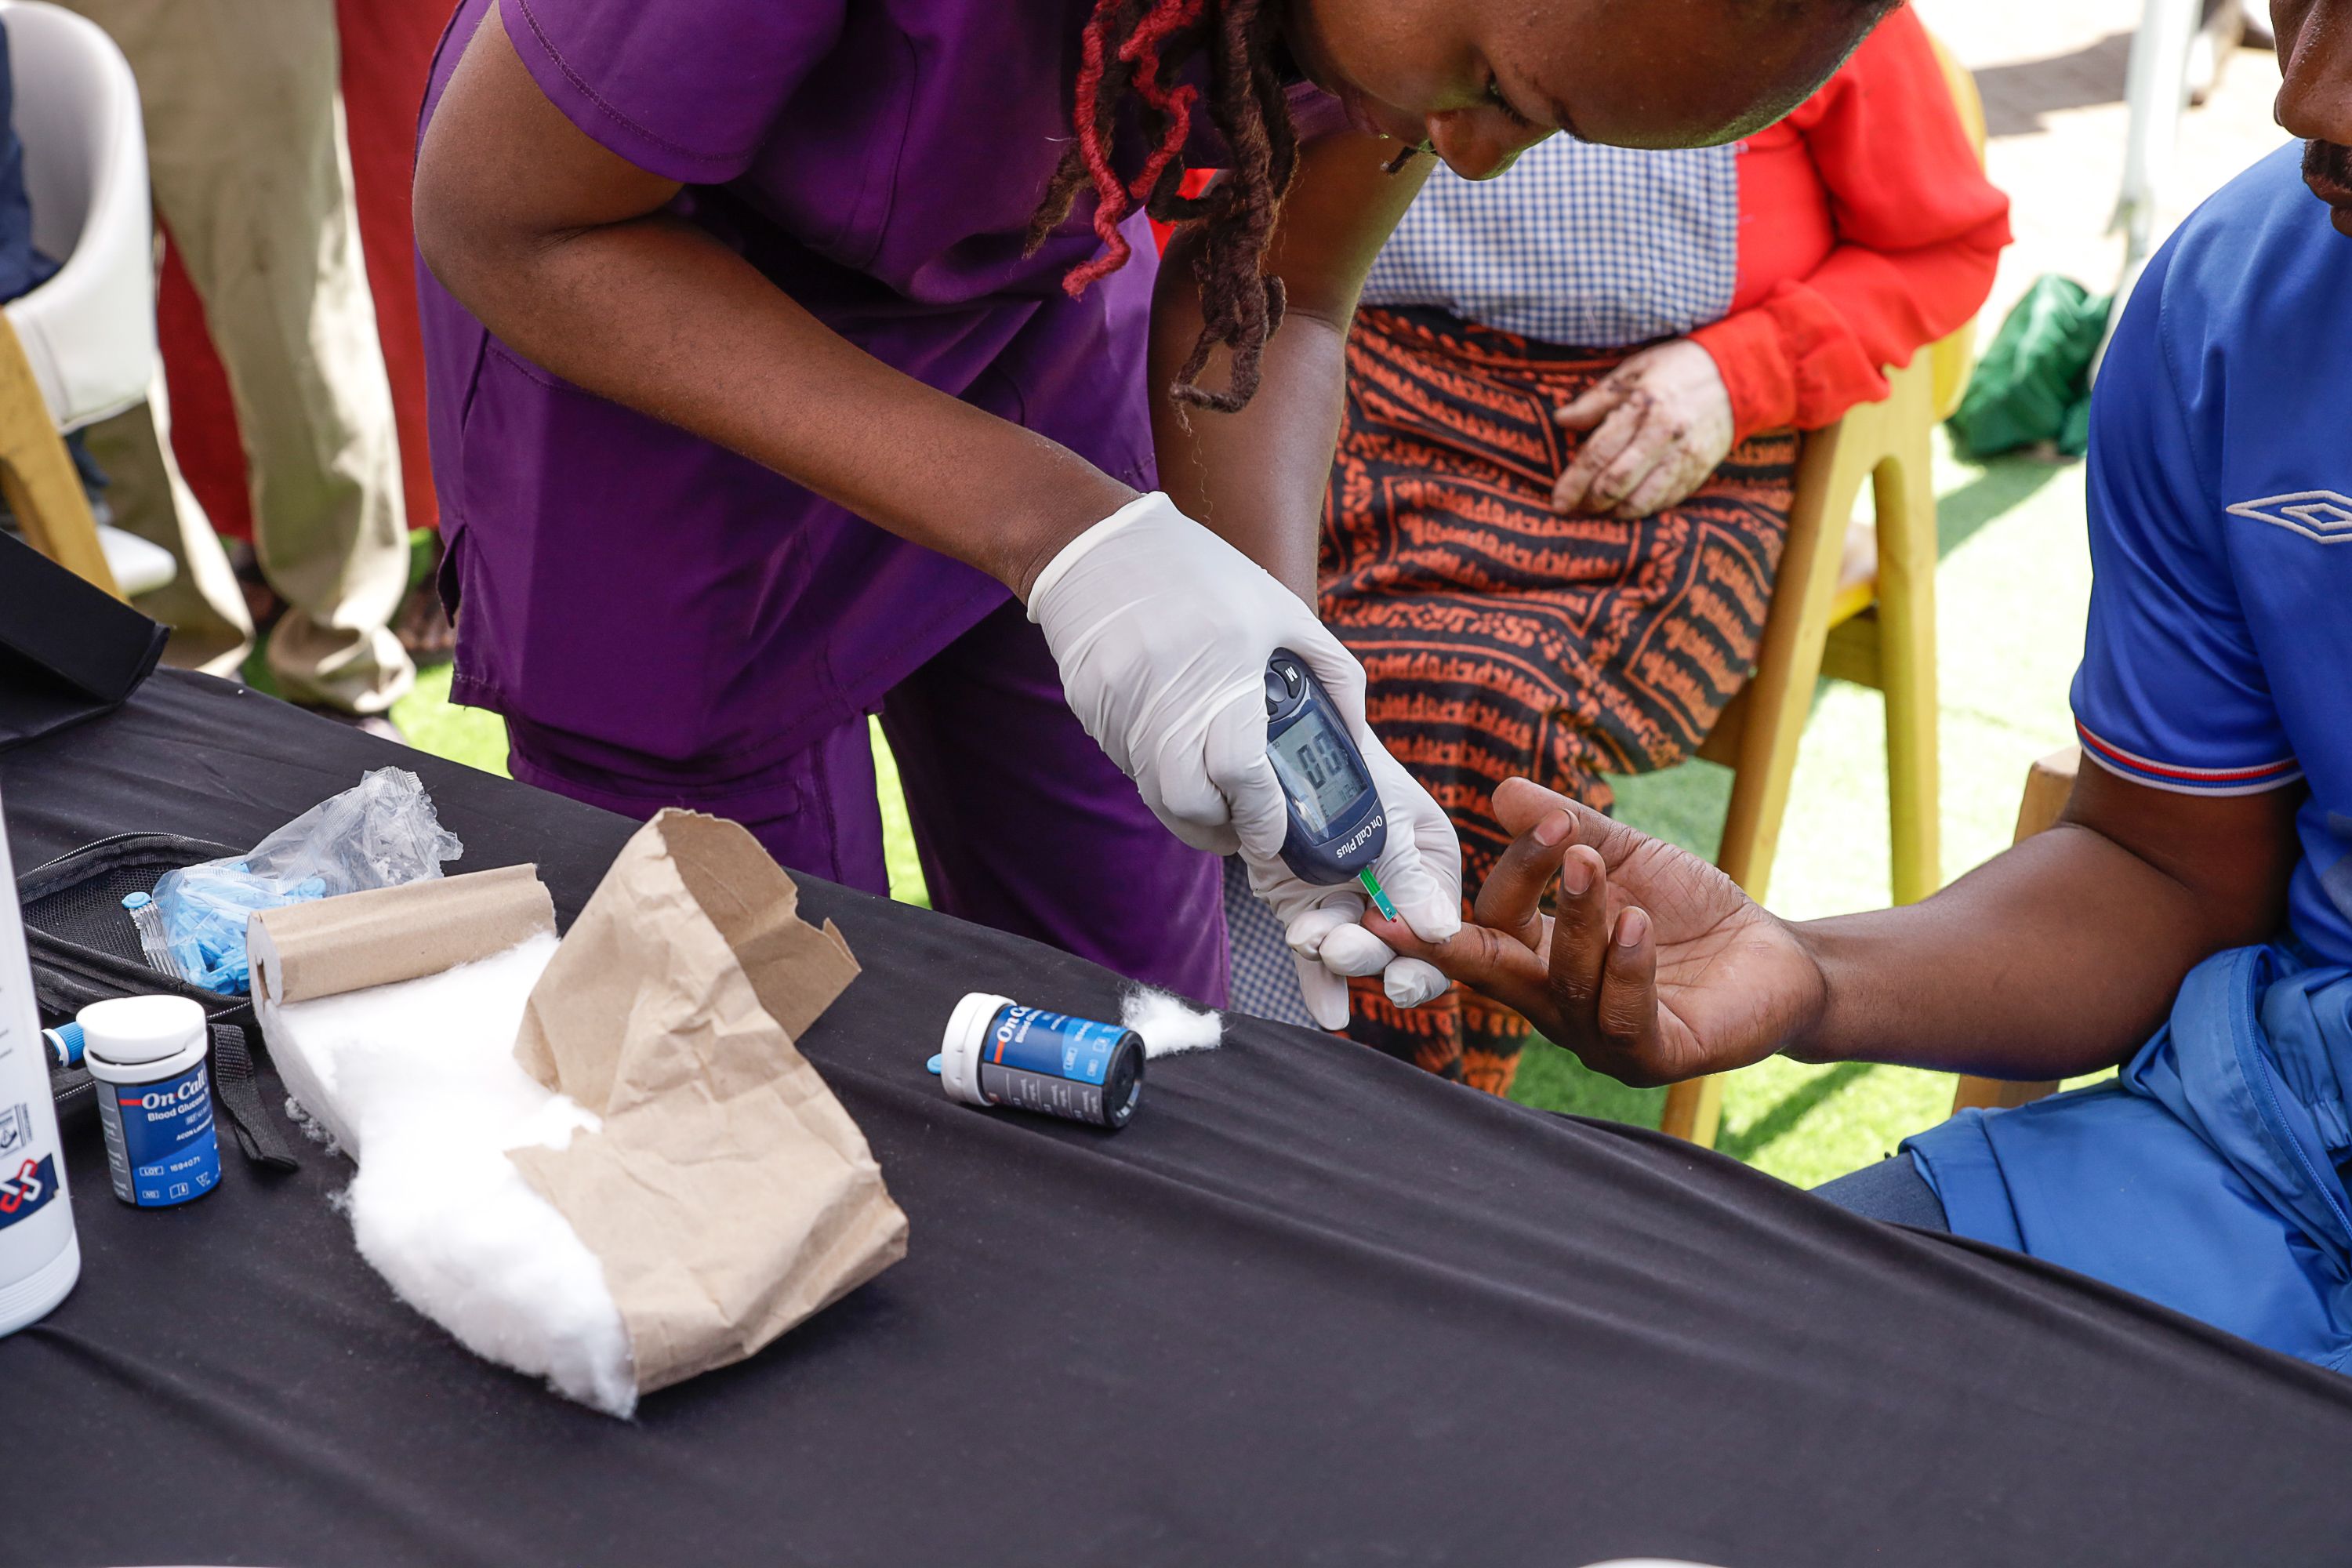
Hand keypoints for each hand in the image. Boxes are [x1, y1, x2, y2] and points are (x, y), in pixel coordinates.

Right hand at [1027, 492, 1462, 1023]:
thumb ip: (1332, 685)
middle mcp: (1170, 713)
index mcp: (1225, 684)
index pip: (1246, 781)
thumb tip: (1359, 750)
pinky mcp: (1101, 727)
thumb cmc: (1203, 576)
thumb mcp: (1287, 618)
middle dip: (1240, 839)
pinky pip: (1145, 783)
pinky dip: (1176, 789)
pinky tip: (1192, 762)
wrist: (1097, 550)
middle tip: (1268, 842)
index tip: (1286, 845)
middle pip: (1204, 815)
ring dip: (1209, 820)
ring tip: (1237, 800)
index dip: (1269, 824)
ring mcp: (1126, 725)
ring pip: (1172, 809)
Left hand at [1250, 738, 1458, 1026]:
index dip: (1427, 959)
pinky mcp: (1306, 913)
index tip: (1403, 974)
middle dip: (1368, 954)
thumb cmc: (1357, 769)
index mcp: (1433, 869)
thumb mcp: (1391, 813)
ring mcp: (1350, 907)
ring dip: (1331, 955)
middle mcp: (1397, 898)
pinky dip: (1318, 986)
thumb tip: (1440, 932)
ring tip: (1307, 938)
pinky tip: (1328, 1014)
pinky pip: (1313, 958)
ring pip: (1349, 949)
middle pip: (1396, 951)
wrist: (1288, 750)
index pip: (1443, 932)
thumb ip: (1409, 873)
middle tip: (1340, 947)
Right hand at [1367, 777, 1825, 1084]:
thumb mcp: (1626, 857)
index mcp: (1537, 961)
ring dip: (1575, 919)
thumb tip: (1504, 793)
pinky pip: (1623, 1020)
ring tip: (1590, 864)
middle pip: (1496, 969)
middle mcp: (1557, 1007)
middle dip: (1460, 936)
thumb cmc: (1691, 912)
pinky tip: (1634, 923)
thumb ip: (1569, 831)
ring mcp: (1601, 1040)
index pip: (1492, 924)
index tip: (1533, 816)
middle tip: (1429, 901)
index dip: (1506, 874)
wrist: (1776, 956)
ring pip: (1565, 985)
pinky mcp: (1655, 1058)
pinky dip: (1625, 968)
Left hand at [1552, 340, 1734, 519]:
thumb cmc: (1676, 368)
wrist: (1735, 373)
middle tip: (1573, 507)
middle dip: (1590, 502)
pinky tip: (1628, 504)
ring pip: (1642, 501)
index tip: (1557, 501)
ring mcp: (1686, 457)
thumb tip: (1561, 420)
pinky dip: (1643, 508)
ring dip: (1615, 512)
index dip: (1573, 483)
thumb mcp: (1632, 373)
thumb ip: (1595, 401)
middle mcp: (1666, 436)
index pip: (1598, 455)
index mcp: (1644, 408)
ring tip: (1599, 509)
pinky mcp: (1700, 471)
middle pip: (1616, 484)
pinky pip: (1666, 501)